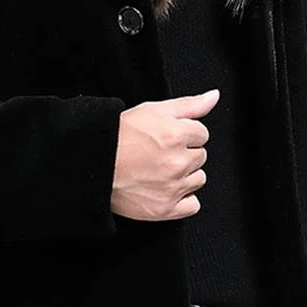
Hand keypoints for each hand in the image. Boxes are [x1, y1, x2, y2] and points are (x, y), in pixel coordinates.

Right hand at [111, 89, 218, 221]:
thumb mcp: (153, 110)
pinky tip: (166, 189)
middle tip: (158, 153)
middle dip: (184, 153)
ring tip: (159, 170)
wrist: (93, 165)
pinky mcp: (165, 209)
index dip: (183, 133)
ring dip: (185, 176)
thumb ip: (189, 105)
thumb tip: (213, 97)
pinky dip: (183, 199)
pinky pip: (193, 205)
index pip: (201, 133)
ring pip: (198, 179)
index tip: (166, 137)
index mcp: (176, 135)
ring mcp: (172, 188)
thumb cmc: (118, 136)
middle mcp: (177, 162)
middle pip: (200, 156)